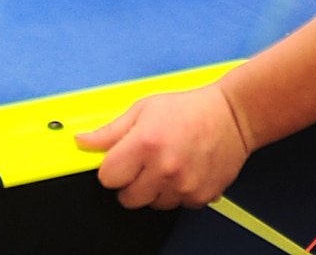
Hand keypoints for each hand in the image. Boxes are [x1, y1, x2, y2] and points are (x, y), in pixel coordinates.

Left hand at [76, 84, 251, 209]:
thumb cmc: (187, 109)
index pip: (107, 178)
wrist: (232, 116)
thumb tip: (82, 141)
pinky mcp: (200, 196)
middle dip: (130, 183)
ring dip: (154, 190)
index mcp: (145, 144)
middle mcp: (164, 168)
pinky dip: (177, 193)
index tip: (120, 160)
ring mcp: (184, 185)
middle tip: (144, 162)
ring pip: (152, 204)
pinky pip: (177, 205)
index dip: (111, 169)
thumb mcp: (143, 109)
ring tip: (166, 164)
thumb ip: (110, 131)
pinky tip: (183, 171)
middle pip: (127, 198)